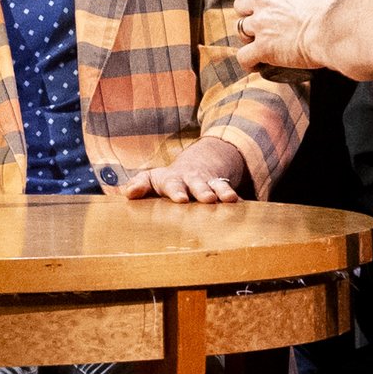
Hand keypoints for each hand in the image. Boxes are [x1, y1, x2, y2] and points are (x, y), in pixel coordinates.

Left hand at [123, 139, 246, 203]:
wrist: (197, 167)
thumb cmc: (168, 180)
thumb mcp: (151, 179)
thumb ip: (139, 185)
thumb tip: (128, 193)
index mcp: (171, 180)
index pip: (171, 184)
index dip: (176, 191)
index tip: (179, 199)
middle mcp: (191, 180)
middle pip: (196, 184)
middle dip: (201, 191)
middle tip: (207, 199)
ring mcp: (209, 183)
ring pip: (217, 186)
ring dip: (222, 192)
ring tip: (228, 199)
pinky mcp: (222, 189)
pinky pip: (231, 193)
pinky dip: (239, 200)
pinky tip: (245, 206)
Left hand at [235, 0, 342, 69]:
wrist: (333, 31)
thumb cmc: (334, 10)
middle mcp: (264, 1)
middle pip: (240, 5)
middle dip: (248, 14)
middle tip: (260, 22)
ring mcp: (260, 25)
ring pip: (239, 30)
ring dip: (248, 37)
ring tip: (260, 43)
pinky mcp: (262, 48)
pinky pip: (243, 57)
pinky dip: (249, 62)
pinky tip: (257, 65)